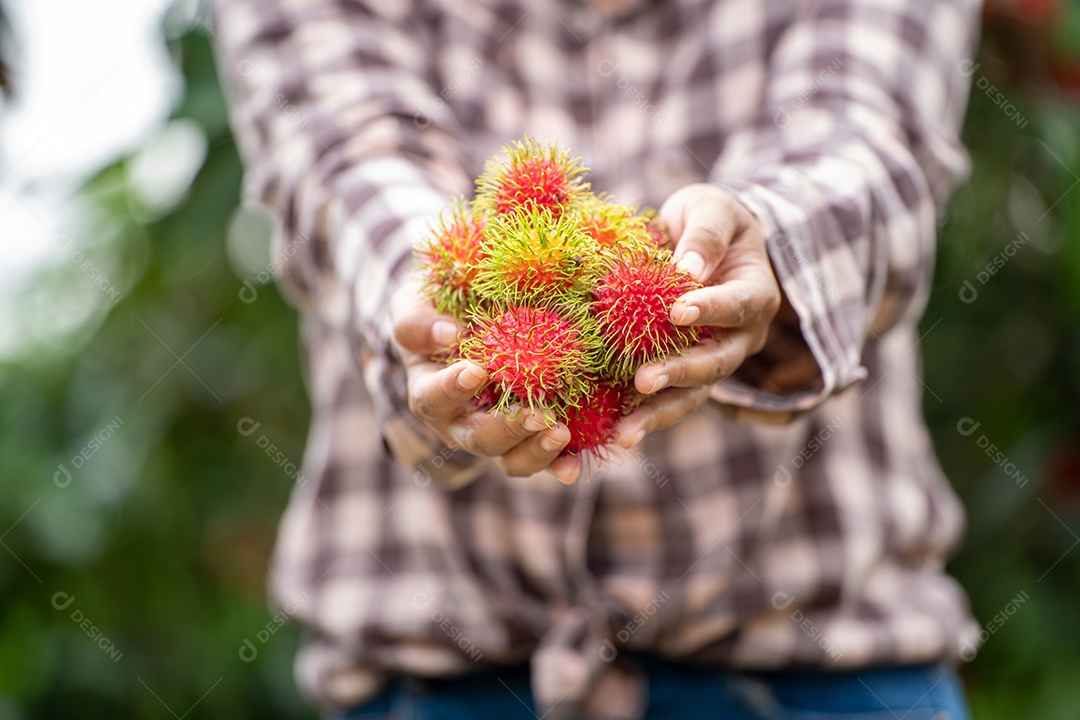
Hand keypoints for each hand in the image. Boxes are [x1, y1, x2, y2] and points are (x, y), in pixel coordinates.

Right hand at [390, 281, 577, 482]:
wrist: (465, 322)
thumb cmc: (437, 312)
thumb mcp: (414, 306)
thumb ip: (418, 321)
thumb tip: (448, 333)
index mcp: (429, 392)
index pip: (433, 398)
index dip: (451, 389)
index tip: (475, 372)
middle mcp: (459, 423)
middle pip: (477, 438)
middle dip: (507, 429)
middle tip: (535, 415)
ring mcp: (494, 435)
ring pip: (510, 457)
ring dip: (536, 450)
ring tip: (560, 433)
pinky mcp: (525, 438)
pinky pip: (540, 458)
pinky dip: (558, 463)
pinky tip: (572, 467)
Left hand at [613, 183, 781, 448]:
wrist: (703, 240)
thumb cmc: (708, 219)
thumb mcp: (710, 209)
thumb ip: (704, 235)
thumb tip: (687, 269)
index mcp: (754, 295)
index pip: (737, 306)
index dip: (710, 310)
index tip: (676, 311)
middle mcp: (740, 338)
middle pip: (716, 364)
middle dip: (680, 374)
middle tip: (643, 382)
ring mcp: (713, 360)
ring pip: (692, 395)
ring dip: (658, 413)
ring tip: (625, 432)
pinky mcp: (684, 374)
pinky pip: (666, 400)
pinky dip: (641, 416)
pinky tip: (611, 432)